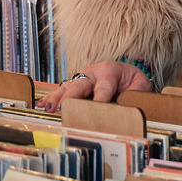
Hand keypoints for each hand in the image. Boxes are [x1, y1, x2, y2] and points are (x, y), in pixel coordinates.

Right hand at [37, 60, 151, 110]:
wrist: (126, 74)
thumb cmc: (133, 82)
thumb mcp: (141, 85)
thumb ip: (135, 95)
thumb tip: (122, 107)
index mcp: (110, 70)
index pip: (104, 87)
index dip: (100, 99)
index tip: (95, 110)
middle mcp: (92, 73)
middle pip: (80, 85)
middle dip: (72, 97)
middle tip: (64, 109)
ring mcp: (80, 79)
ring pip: (67, 88)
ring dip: (57, 99)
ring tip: (49, 110)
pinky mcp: (73, 87)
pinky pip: (60, 92)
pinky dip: (50, 99)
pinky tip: (41, 106)